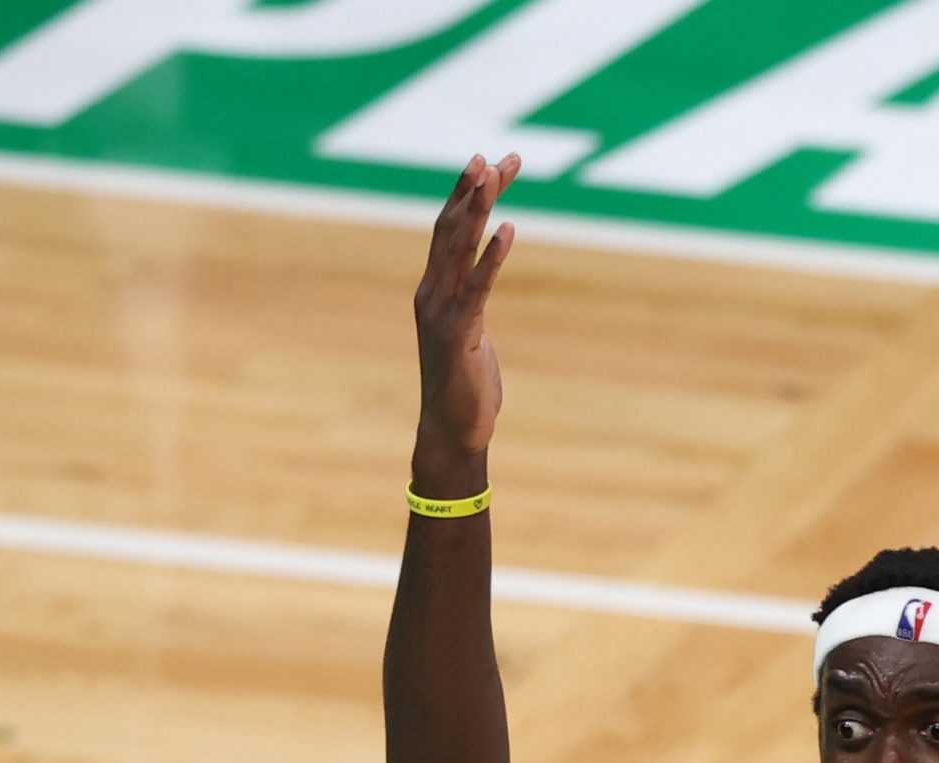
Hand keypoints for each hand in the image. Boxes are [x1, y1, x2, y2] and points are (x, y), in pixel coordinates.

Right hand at [414, 153, 519, 456]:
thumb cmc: (464, 387)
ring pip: (459, 248)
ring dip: (478, 208)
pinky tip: (508, 229)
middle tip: (494, 156)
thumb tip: (478, 283)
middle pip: (451, 228)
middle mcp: (431, 293)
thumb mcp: (468, 333)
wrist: (452, 430)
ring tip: (495, 174)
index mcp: (433, 291)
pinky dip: (492, 256)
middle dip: (474, 190)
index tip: (489, 163)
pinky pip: (478, 287)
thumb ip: (470, 304)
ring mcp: (441, 312)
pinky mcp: (460, 334)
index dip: (466, 195)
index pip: (448, 231)